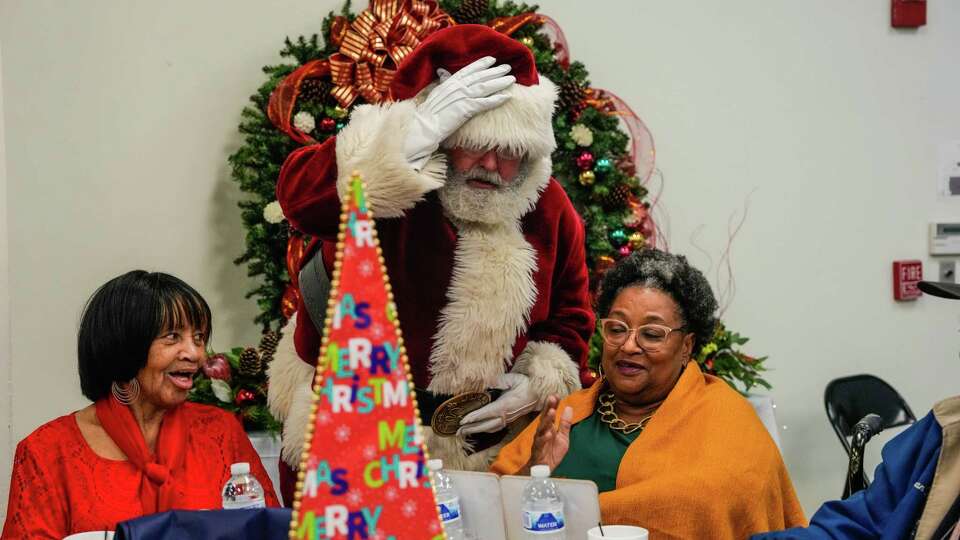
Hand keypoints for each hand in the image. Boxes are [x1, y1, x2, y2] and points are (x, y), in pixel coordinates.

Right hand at [403, 56, 514, 170]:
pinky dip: (496, 99)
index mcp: (449, 82)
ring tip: (511, 79)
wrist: (423, 126)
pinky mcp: (465, 109)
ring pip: (485, 87)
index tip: (492, 59)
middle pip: (480, 76)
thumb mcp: (436, 94)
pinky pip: (484, 103)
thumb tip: (443, 73)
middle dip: (495, 71)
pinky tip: (506, 96)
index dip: (481, 64)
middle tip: (508, 67)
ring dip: (499, 82)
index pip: (468, 70)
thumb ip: (443, 84)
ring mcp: (462, 97)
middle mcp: (457, 87)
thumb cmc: (428, 113)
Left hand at [457, 373, 538, 435]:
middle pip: (485, 425)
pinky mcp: (508, 421)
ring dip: (476, 431)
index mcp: (505, 405)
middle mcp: (505, 415)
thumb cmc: (524, 385)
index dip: (474, 417)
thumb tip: (485, 380)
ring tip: (463, 432)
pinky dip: (484, 430)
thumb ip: (498, 380)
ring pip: (489, 428)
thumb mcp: (511, 379)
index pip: (487, 413)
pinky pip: (494, 428)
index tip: (463, 420)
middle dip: (471, 428)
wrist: (538, 394)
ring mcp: (507, 419)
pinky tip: (477, 430)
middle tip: (457, 431)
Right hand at [524, 396, 573, 471]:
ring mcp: (539, 440)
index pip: (550, 413)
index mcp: (549, 427)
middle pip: (544, 418)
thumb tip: (569, 408)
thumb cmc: (551, 452)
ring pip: (541, 429)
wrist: (544, 470)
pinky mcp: (538, 451)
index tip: (556, 395)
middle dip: (547, 408)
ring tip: (551, 412)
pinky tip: (548, 433)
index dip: (553, 404)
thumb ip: (565, 424)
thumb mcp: (563, 438)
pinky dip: (544, 438)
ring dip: (546, 420)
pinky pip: (540, 444)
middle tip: (552, 398)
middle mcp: (542, 432)